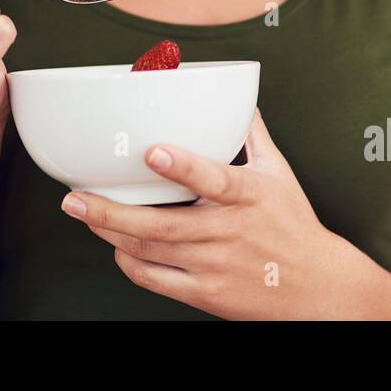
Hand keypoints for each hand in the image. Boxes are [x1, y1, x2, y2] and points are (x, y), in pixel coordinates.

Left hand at [59, 108, 359, 319]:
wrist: (318, 290)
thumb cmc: (294, 225)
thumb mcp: (280, 174)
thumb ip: (251, 135)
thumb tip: (238, 96)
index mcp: (249, 195)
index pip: (215, 179)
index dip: (183, 166)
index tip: (152, 150)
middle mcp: (229, 232)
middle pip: (163, 225)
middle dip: (112, 212)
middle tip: (73, 197)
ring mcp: (215, 266)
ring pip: (151, 251)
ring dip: (110, 233)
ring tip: (82, 212)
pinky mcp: (206, 293)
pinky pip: (155, 279)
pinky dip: (129, 263)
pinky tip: (115, 246)